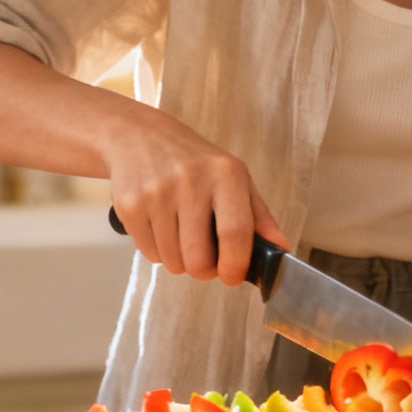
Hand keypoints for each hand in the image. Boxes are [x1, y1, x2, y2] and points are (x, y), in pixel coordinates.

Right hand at [101, 109, 288, 286]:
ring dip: (180, 260)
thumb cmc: (194, 161)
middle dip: (204, 270)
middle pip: (199, 259)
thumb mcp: (234, 178)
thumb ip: (259, 217)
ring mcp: (157, 193)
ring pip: (173, 262)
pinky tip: (161, 226)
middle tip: (205, 255)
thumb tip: (280, 250)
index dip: (235, 265)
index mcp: (225, 173)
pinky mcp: (130, 205)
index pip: (235, 232)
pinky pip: (150, 254)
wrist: (139, 136)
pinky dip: (159, 251)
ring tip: (181, 234)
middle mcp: (190, 180)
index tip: (233, 275)